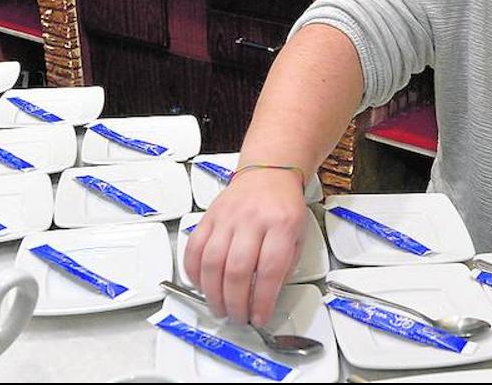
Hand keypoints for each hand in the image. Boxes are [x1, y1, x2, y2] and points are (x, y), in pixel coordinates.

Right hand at [183, 167, 306, 325]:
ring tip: (219, 308)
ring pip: (212, 262)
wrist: (268, 173)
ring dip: (213, 293)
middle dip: (235, 302)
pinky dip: (193, 272)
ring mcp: (227, 217)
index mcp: (281, 224)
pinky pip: (194, 248)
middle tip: (237, 317)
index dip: (262, 300)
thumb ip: (284, 265)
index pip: (270, 270)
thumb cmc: (284, 206)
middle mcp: (252, 219)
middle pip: (237, 269)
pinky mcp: (209, 216)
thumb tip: (264, 298)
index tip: (260, 317)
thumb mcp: (298, 235)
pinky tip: (201, 285)